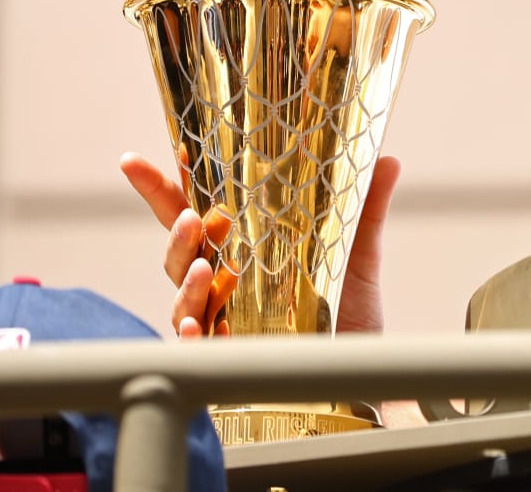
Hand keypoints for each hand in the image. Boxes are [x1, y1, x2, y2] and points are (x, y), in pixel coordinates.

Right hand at [120, 150, 400, 337]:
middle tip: (190, 219)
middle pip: (180, 252)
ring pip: (182, 297)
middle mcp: (223, 282)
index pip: (195, 212)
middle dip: (177, 233)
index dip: (166, 188)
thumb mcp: (358, 255)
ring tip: (203, 268)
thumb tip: (387, 160)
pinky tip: (197, 329)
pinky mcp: (227, 355)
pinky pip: (197, 346)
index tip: (142, 160)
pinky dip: (192, 337)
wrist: (360, 370)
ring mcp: (220, 319)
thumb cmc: (348, 313)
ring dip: (186, 282)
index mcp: (243, 250)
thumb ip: (366, 208)